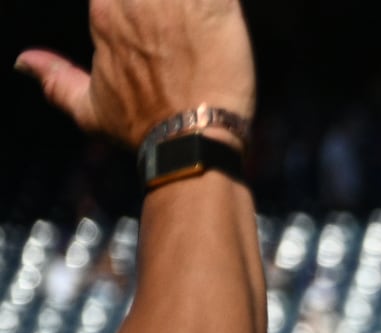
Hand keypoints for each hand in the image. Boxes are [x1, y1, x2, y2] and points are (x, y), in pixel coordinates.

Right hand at [17, 0, 256, 148]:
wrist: (192, 140)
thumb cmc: (145, 128)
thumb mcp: (89, 109)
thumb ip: (57, 79)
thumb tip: (26, 63)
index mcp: (105, 12)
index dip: (133, 5)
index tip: (149, 23)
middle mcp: (138, 0)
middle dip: (169, 4)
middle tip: (177, 23)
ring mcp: (178, 1)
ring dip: (193, 3)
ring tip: (195, 20)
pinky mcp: (218, 9)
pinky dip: (222, 1)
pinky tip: (218, 12)